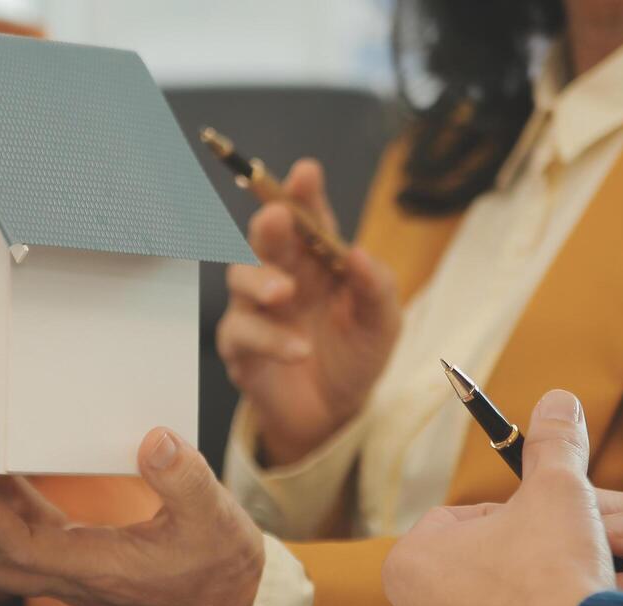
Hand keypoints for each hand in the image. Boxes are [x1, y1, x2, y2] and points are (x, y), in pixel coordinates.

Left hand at [0, 429, 264, 605]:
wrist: (233, 605)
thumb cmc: (222, 567)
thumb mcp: (214, 515)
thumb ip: (183, 478)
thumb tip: (154, 440)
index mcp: (93, 571)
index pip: (15, 547)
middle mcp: (66, 577)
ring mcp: (64, 569)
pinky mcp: (72, 556)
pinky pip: (15, 533)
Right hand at [217, 159, 400, 466]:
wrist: (334, 414)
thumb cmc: (355, 357)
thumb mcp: (383, 324)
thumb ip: (377, 288)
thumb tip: (360, 255)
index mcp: (318, 261)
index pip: (309, 219)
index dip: (303, 193)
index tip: (306, 173)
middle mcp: (283, 275)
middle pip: (265, 237)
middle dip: (268, 222)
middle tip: (278, 217)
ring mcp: (257, 309)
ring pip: (240, 277)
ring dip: (261, 279)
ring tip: (285, 293)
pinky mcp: (241, 346)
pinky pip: (242, 331)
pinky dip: (271, 338)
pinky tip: (299, 349)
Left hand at [383, 391, 613, 605]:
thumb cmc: (557, 579)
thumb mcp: (560, 493)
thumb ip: (554, 445)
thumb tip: (557, 400)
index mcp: (409, 566)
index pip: (457, 524)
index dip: (510, 518)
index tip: (545, 527)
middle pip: (472, 582)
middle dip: (516, 572)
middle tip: (564, 571)